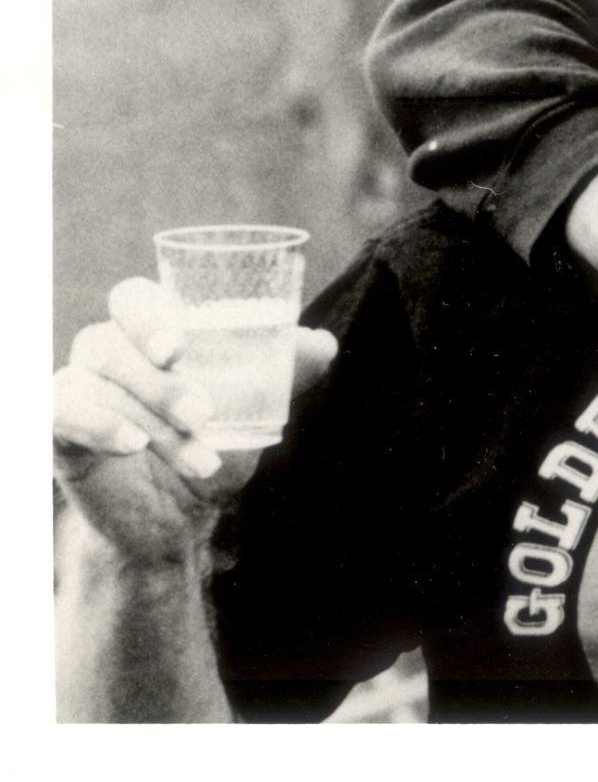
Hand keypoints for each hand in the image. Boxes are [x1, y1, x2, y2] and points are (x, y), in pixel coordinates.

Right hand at [52, 278, 336, 567]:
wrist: (177, 516)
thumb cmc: (215, 441)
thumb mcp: (257, 406)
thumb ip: (288, 369)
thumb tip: (323, 344)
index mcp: (151, 332)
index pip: (133, 298)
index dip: (149, 315)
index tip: (178, 349)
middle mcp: (106, 352)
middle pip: (113, 345)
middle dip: (161, 383)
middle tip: (205, 414)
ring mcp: (77, 389)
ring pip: (99, 388)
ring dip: (152, 424)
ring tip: (202, 460)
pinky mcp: (58, 430)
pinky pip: (60, 413)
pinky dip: (98, 426)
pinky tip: (132, 447)